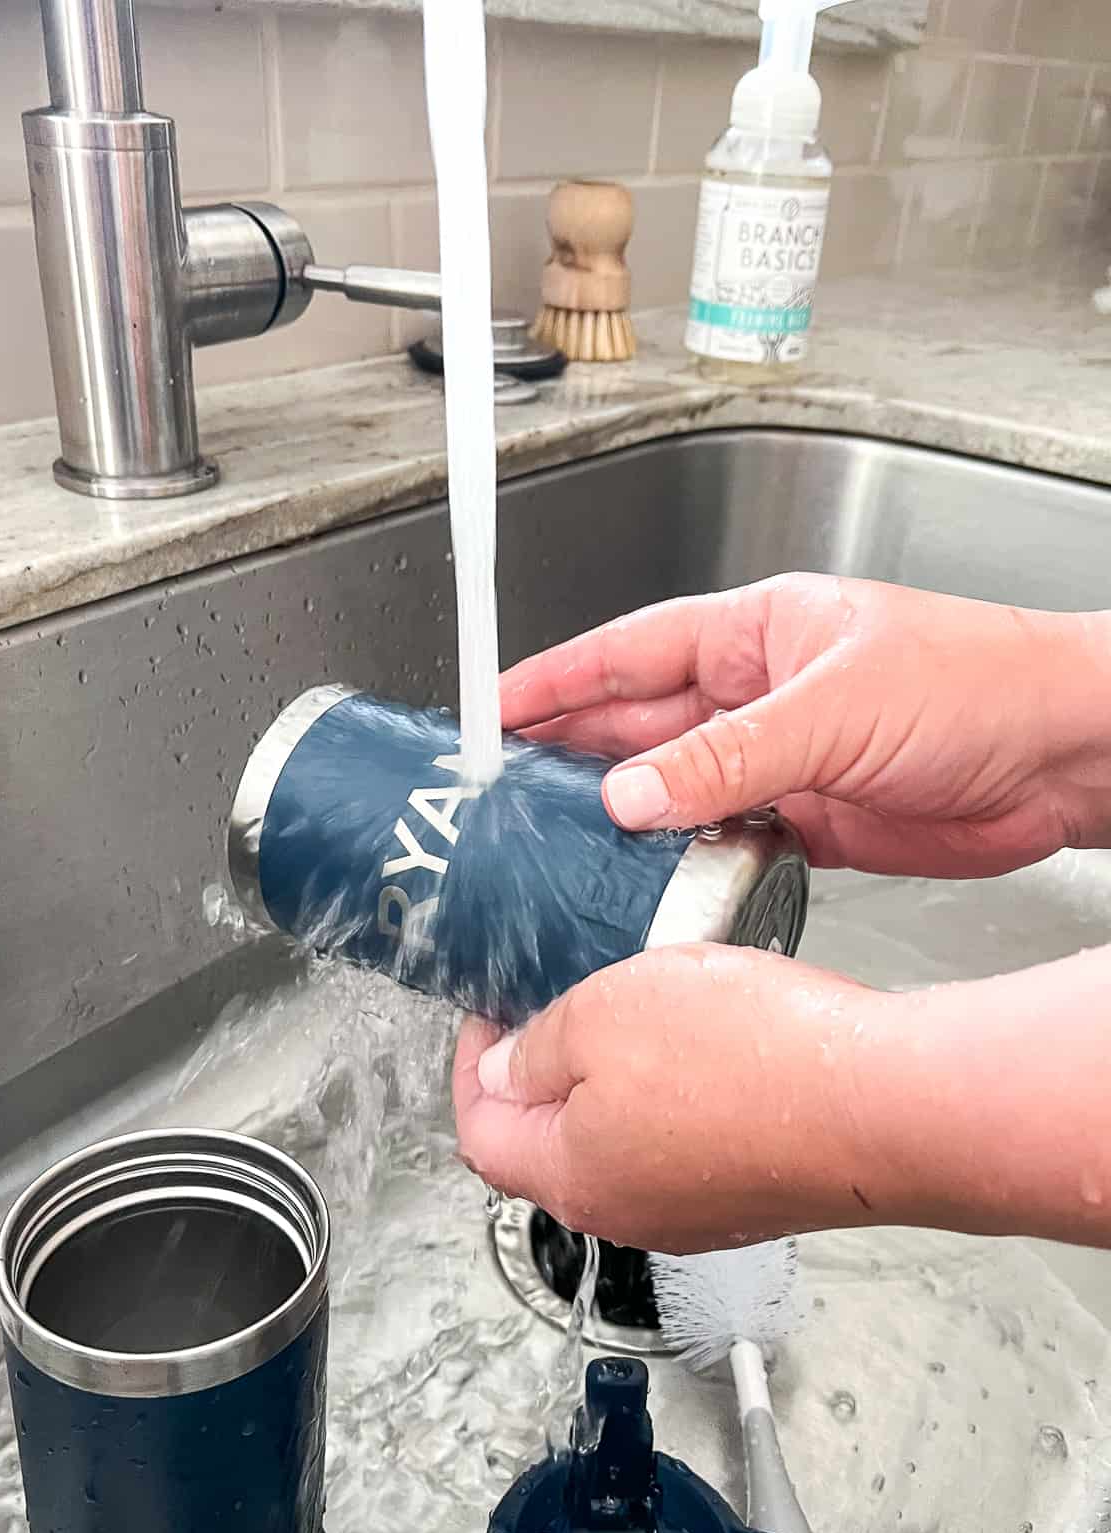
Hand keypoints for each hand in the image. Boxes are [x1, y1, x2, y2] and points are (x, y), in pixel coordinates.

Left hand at [455, 940, 1110, 1252]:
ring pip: (623, 1142)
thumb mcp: (606, 1013)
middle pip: (548, 1145)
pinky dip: (682, 1096)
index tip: (490, 1012)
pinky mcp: (756, 1196)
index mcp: (572, 1176)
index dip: (471, 1066)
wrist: (886, 1105)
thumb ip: (540, 1046)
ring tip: (643, 1013)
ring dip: (618, 1080)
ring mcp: (697, 1212)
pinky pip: (691, 1144)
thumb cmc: (753, 1060)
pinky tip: (713, 1047)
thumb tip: (507, 1072)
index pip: (481, 1132)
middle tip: (560, 1006)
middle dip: (544, 1073)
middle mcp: (629, 1211)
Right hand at [501, 574, 1110, 877]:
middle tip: (496, 797)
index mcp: (756, 634)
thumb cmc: (976, 684)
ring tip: (551, 851)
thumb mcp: (834, 709)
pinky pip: (718, 846)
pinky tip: (642, 887)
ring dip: (618, 822)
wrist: (1061, 758)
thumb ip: (728, 758)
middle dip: (566, 757)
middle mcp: (757, 697)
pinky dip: (679, 867)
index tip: (489, 708)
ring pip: (672, 794)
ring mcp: (778, 764)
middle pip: (636, 727)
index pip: (627, 652)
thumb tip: (629, 793)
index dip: (554, 680)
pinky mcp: (805, 825)